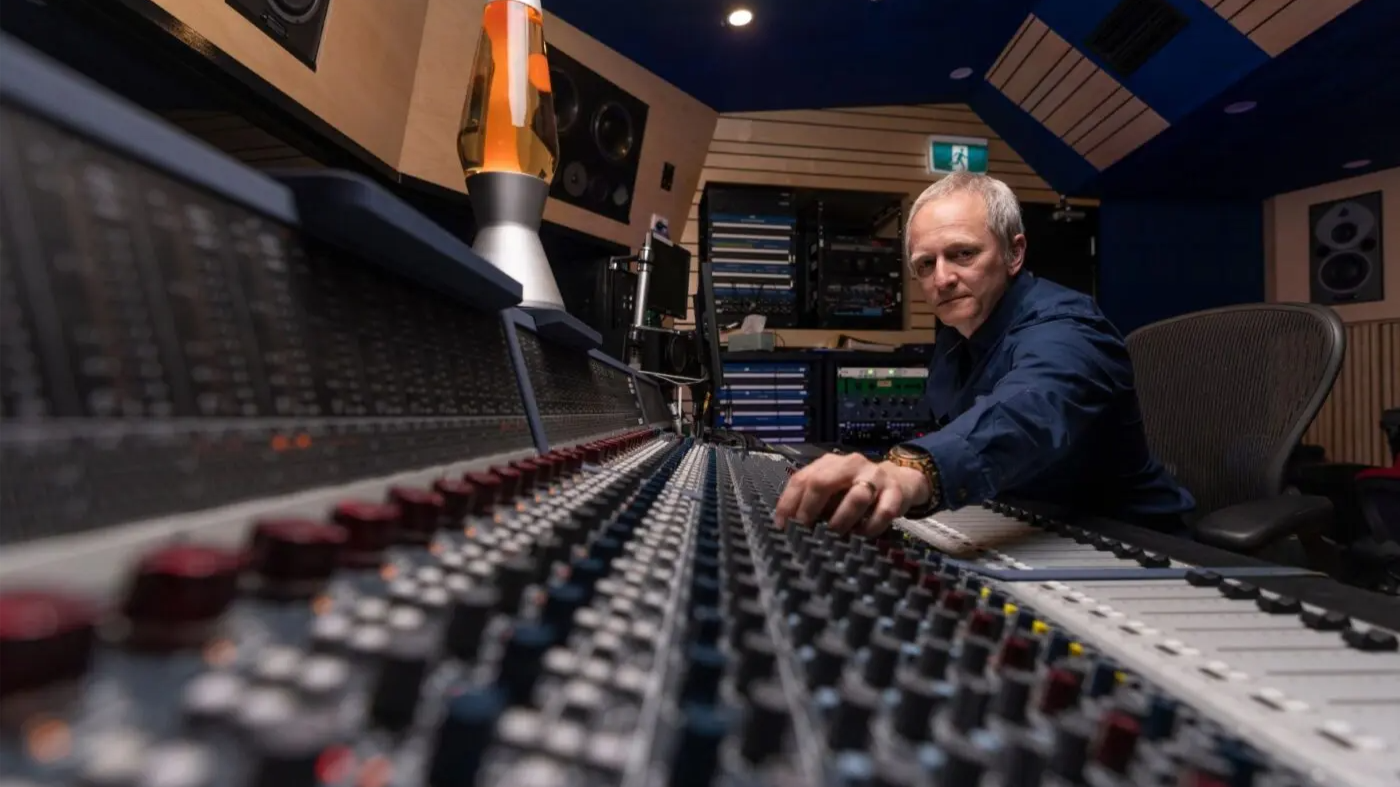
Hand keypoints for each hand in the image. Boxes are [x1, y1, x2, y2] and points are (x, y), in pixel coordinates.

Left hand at [772, 453, 931, 535]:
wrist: (900, 480)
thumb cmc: (857, 488)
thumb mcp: (833, 489)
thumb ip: (813, 501)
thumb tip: (789, 525)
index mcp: (830, 463)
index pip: (801, 479)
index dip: (789, 503)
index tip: (783, 526)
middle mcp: (851, 464)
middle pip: (823, 482)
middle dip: (810, 510)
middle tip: (806, 530)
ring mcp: (875, 476)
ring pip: (856, 497)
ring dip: (841, 520)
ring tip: (834, 535)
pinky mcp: (896, 492)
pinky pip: (883, 512)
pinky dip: (870, 527)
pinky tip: (862, 535)